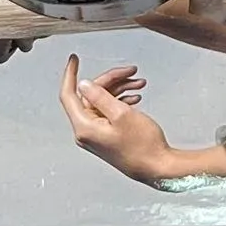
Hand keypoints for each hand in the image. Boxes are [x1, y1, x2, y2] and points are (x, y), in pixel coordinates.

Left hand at [59, 55, 170, 185]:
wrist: (157, 166)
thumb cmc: (142, 146)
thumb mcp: (121, 114)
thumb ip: (100, 96)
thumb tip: (83, 84)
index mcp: (85, 127)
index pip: (69, 95)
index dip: (70, 74)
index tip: (73, 59)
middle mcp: (87, 132)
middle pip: (91, 95)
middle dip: (111, 80)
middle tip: (129, 71)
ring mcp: (97, 134)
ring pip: (102, 101)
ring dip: (120, 88)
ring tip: (139, 83)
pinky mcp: (107, 135)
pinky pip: (109, 110)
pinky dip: (121, 100)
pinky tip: (135, 96)